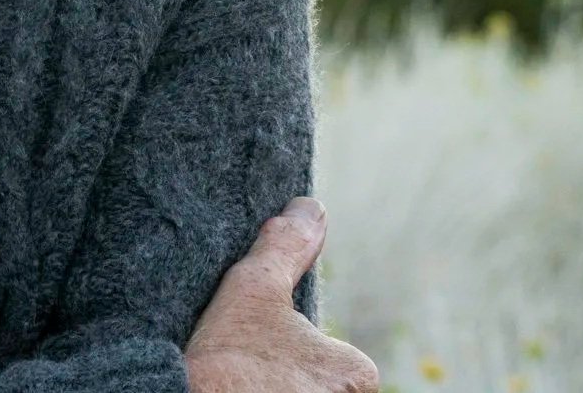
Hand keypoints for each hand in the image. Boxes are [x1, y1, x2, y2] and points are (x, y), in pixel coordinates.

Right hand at [183, 197, 377, 392]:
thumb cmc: (224, 359)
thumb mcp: (253, 290)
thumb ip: (286, 247)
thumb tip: (311, 207)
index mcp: (357, 375)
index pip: (329, 363)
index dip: (287, 360)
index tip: (252, 363)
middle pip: (316, 389)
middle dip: (286, 384)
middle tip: (244, 378)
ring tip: (234, 388)